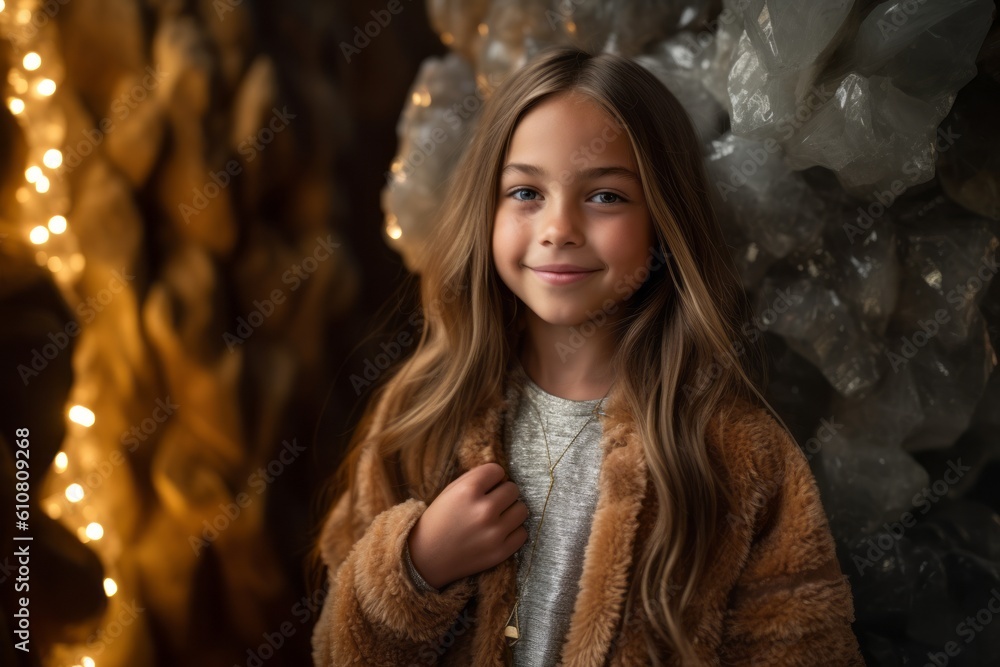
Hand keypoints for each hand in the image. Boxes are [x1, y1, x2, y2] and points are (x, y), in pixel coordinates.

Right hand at [407, 462, 527, 589]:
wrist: (426, 559)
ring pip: (522, 510)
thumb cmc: (438, 520)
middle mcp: (484, 509)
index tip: (485, 487)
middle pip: (513, 489)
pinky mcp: (501, 552)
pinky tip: (498, 533)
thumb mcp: (450, 491)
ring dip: (511, 512)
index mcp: (468, 490)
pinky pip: (522, 533)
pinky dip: (513, 532)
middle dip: (502, 494)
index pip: (497, 471)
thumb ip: (475, 479)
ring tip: (497, 518)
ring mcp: (494, 532)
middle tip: (491, 503)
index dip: (491, 478)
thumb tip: (500, 475)